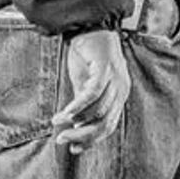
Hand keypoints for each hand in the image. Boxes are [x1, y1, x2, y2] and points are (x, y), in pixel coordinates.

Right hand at [52, 29, 130, 152]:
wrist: (90, 29)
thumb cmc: (87, 57)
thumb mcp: (84, 85)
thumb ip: (83, 105)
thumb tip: (74, 128)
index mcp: (119, 95)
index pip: (108, 126)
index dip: (91, 140)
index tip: (74, 149)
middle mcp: (121, 89)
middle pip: (104, 123)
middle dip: (83, 137)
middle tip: (62, 141)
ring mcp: (116, 79)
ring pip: (98, 111)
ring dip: (75, 122)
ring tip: (57, 123)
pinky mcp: (106, 69)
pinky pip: (92, 95)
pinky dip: (77, 107)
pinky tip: (64, 114)